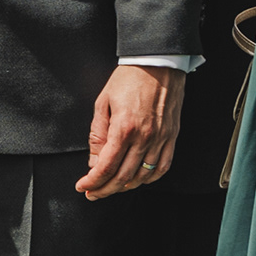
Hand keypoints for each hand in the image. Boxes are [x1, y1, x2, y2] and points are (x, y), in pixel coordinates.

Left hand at [78, 63, 183, 200]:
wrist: (158, 63)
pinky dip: (149, 179)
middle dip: (104, 189)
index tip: (83, 186)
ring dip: (125, 187)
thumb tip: (95, 162)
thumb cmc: (129, 79)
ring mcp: (161, 139)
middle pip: (123, 177)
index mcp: (124, 128)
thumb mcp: (103, 102)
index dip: (92, 182)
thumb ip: (98, 135)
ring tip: (111, 187)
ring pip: (142, 176)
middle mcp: (144, 137)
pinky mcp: (172, 137)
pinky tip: (137, 180)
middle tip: (93, 193)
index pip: (106, 166)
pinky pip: (162, 167)